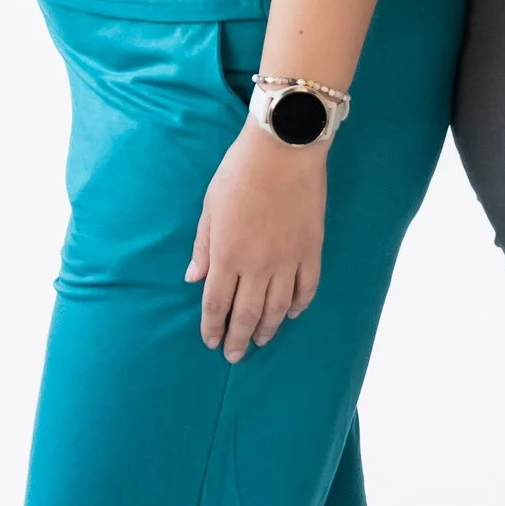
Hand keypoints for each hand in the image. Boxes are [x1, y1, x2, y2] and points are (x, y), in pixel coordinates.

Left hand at [187, 126, 328, 360]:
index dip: (213, 327)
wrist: (284, 149)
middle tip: (234, 356)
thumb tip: (193, 278)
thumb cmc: (238, 173)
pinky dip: (299, 305)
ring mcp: (287, 260)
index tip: (211, 342)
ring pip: (277, 308)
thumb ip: (202, 247)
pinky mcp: (311, 250)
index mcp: (227, 255)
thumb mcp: (209, 207)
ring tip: (261, 340)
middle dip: (238, 339)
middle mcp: (257, 266)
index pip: (216, 303)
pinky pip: (306, 288)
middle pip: (246, 314)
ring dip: (267, 328)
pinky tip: (292, 313)